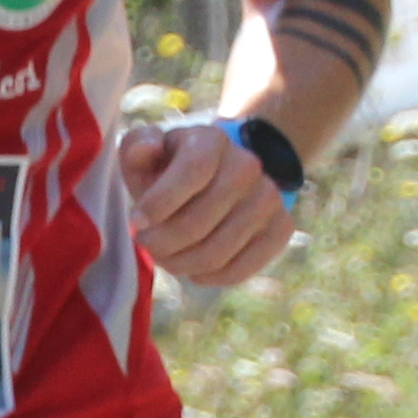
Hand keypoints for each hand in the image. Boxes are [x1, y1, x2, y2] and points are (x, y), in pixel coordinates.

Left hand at [118, 118, 295, 290]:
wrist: (221, 176)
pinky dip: (210, 277)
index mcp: (212, 141)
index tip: (137, 222)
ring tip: (166, 258)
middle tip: (146, 245)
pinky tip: (194, 269)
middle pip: (200, 221)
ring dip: (181, 264)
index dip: (161, 202)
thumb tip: (148, 149)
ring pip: (217, 251)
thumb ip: (137, 147)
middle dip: (162, 243)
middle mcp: (247, 165)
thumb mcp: (148, 151)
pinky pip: (242, 269)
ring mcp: (269, 197)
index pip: (193, 170)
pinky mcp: (281, 227)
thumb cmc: (172, 168)